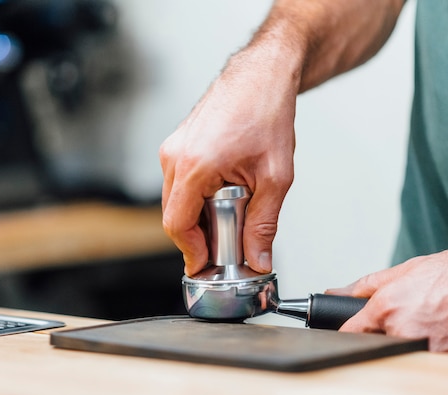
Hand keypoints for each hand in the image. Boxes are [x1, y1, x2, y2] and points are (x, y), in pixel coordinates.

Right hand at [159, 44, 299, 275]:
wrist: (262, 76)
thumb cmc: (266, 112)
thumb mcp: (274, 177)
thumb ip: (264, 224)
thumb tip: (258, 257)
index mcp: (193, 166)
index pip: (177, 225)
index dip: (191, 252)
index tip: (204, 266)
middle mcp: (175, 156)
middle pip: (174, 215)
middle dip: (198, 236)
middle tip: (227, 244)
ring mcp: (173, 148)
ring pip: (176, 199)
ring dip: (199, 215)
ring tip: (231, 213)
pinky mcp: (178, 144)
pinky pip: (180, 182)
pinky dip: (197, 196)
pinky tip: (223, 194)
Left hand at [327, 240, 447, 354]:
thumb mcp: (408, 269)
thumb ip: (367, 285)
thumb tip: (337, 293)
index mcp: (388, 307)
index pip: (350, 331)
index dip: (351, 328)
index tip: (354, 327)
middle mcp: (404, 332)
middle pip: (377, 344)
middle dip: (386, 331)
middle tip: (413, 314)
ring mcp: (428, 352)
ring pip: (404, 353)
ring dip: (412, 340)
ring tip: (435, 319)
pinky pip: (431, 361)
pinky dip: (437, 348)